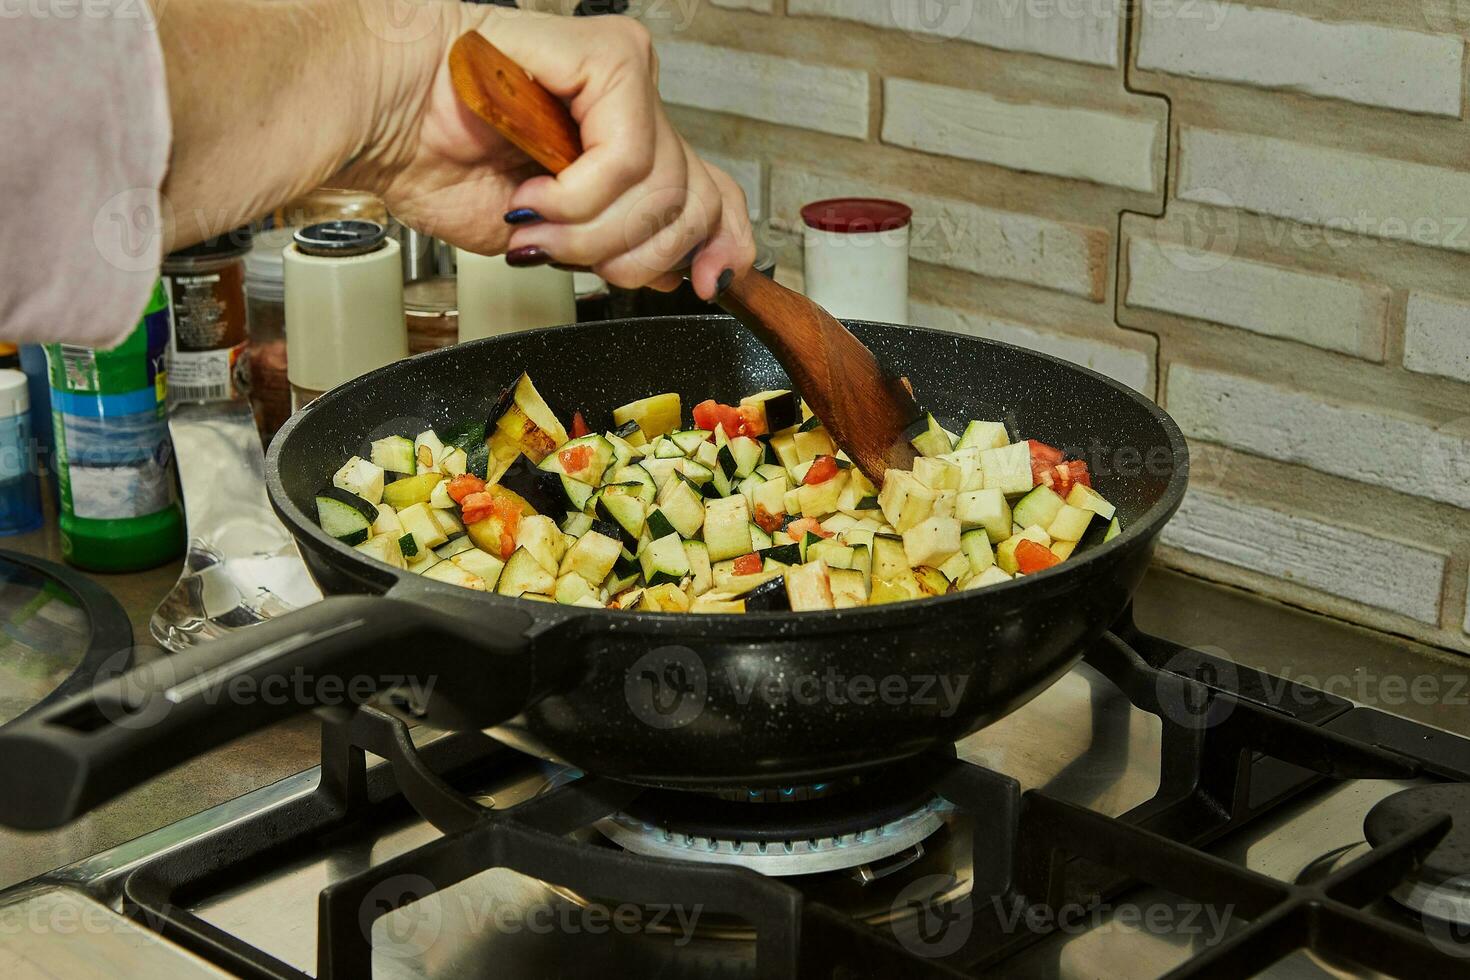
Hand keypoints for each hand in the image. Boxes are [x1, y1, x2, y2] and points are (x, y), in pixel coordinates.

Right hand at [343, 6, 753, 298]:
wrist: (382, 116)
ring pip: (663, 189)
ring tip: (536, 221)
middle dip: (630, 254)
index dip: (722, 246)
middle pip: (694, 203)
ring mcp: (627, 79)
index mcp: (627, 149)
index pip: (715, 195)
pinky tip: (536, 191)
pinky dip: (580, 195)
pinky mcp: (611, 57)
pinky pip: (629, 157)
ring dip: (590, 230)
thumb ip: (618, 244)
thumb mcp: (551, 236)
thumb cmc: (442, 162)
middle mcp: (635, 111)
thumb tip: (680, 270)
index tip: (709, 284)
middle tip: (567, 254)